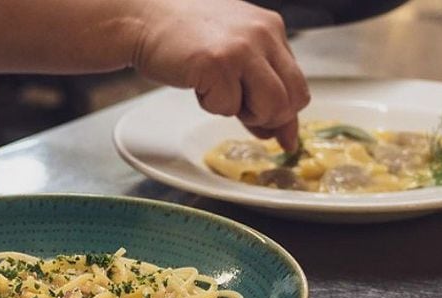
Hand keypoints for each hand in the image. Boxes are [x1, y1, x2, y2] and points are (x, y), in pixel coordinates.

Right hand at [131, 0, 308, 150]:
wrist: (142, 18)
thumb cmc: (182, 36)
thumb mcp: (232, 55)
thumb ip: (259, 87)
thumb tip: (281, 134)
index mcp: (271, 29)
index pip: (298, 84)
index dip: (286, 113)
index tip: (279, 134)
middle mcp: (263, 35)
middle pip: (292, 100)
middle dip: (268, 118)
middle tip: (241, 111)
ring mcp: (242, 49)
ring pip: (271, 108)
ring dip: (245, 114)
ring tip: (219, 94)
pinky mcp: (218, 65)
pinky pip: (228, 108)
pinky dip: (210, 105)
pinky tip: (197, 83)